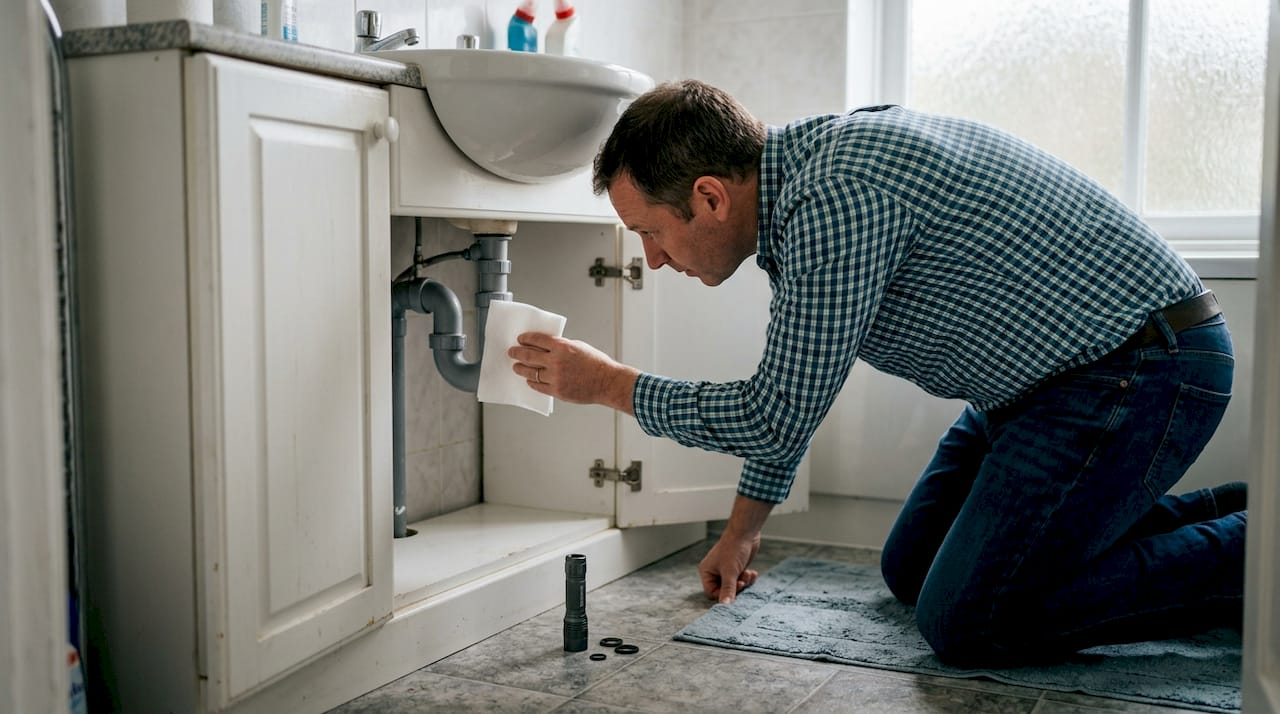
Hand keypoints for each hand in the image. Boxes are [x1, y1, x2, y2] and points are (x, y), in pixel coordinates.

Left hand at [507, 332, 639, 412]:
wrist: (607, 382)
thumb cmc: (597, 364)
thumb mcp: (579, 346)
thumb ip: (561, 346)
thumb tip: (545, 347)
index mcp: (562, 347)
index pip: (536, 340)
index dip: (525, 339)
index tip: (520, 339)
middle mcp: (556, 361)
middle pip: (528, 355)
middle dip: (517, 352)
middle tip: (512, 352)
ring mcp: (555, 377)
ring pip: (530, 372)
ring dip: (520, 368)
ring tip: (516, 367)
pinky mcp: (557, 391)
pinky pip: (538, 386)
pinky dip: (532, 382)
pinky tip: (529, 379)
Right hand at [699, 527, 760, 604]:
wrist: (746, 532)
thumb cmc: (733, 549)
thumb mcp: (730, 572)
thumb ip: (728, 590)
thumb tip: (724, 606)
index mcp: (707, 571)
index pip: (711, 592)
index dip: (723, 594)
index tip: (735, 590)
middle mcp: (715, 571)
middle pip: (724, 590)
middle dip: (736, 587)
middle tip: (743, 582)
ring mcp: (727, 569)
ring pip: (735, 586)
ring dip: (743, 582)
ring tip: (748, 574)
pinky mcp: (737, 567)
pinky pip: (741, 580)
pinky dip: (748, 578)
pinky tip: (752, 572)